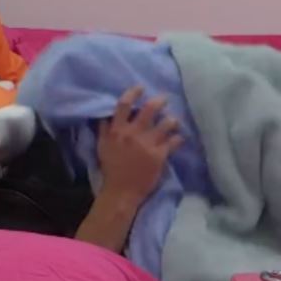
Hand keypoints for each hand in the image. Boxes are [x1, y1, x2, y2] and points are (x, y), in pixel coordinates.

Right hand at [97, 86, 182, 205]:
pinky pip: (174, 141)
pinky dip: (178, 138)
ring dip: (172, 120)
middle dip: (160, 101)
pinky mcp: (159, 156)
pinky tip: (178, 138)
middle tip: (164, 99)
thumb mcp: (102, 146)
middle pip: (149, 109)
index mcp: (117, 131)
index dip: (134, 92)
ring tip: (173, 121)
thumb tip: (106, 113)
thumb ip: (105, 129)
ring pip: (166, 123)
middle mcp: (132, 134)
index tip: (141, 88)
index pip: (124, 104)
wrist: (121, 192)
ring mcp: (147, 144)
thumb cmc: (110, 169)